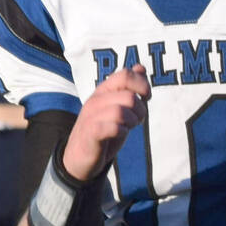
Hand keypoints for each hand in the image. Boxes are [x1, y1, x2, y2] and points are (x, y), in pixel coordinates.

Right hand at [62, 65, 149, 180]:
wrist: (79, 157)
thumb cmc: (103, 130)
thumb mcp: (117, 106)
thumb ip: (129, 88)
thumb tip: (140, 67)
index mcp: (103, 90)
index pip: (126, 75)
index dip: (142, 85)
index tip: (145, 98)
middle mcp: (96, 100)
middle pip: (129, 96)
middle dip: (140, 110)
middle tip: (136, 120)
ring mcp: (92, 116)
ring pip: (122, 111)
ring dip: (132, 122)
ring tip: (127, 128)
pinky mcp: (91, 134)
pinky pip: (114, 128)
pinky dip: (122, 132)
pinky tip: (119, 134)